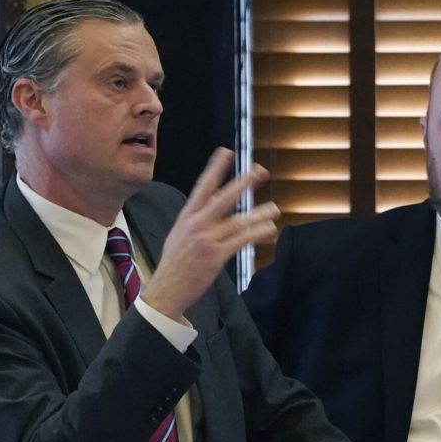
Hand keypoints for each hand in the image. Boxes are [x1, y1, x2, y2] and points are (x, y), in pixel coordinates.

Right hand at [144, 147, 279, 318]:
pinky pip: (240, 241)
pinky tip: (268, 228)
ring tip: (274, 209)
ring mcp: (206, 240)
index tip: (226, 152)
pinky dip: (256, 233)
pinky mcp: (215, 256)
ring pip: (237, 221)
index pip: (203, 186)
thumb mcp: (179, 234)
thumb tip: (213, 206)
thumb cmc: (174, 264)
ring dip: (258, 214)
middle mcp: (196, 224)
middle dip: (243, 183)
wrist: (166, 289)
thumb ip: (196, 219)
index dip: (215, 168)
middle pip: (223, 198)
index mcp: (187, 216)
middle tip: (259, 171)